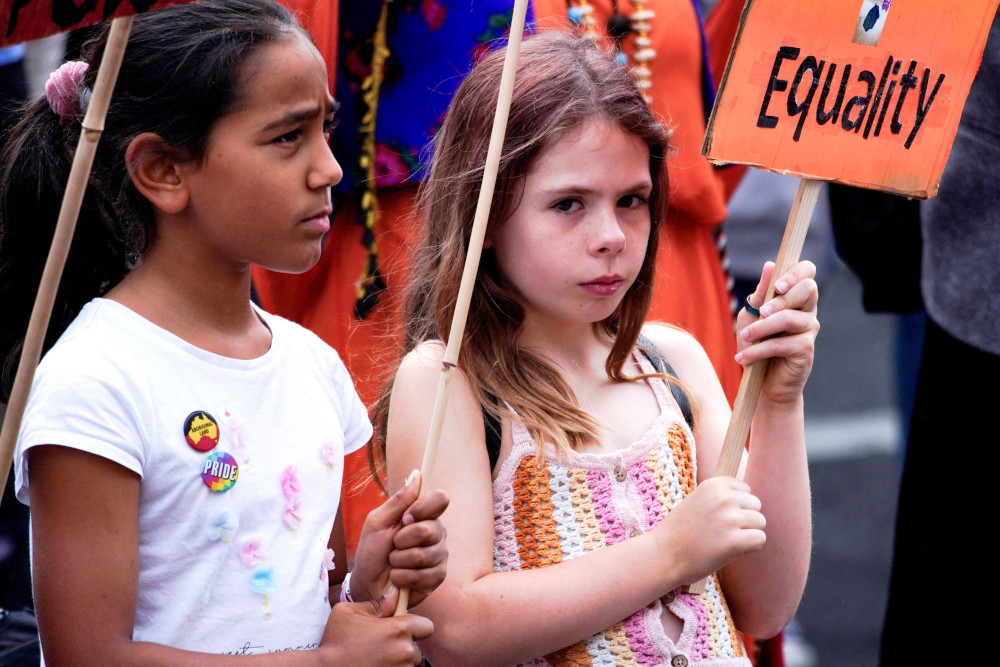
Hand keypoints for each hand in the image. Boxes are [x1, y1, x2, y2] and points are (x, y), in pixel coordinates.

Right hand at [316, 587, 433, 664]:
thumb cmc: (336, 641)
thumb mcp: (350, 612)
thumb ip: (377, 604)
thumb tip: (395, 596)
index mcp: (398, 629)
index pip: (427, 626)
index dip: (416, 627)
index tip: (402, 629)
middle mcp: (405, 651)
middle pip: (417, 649)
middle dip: (405, 647)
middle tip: (383, 647)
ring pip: (409, 665)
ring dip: (398, 662)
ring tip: (376, 658)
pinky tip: (375, 666)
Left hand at [351, 470, 449, 606]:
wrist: (367, 584)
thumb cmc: (372, 551)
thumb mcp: (378, 522)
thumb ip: (398, 500)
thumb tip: (417, 474)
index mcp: (424, 515)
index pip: (441, 498)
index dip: (423, 507)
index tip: (406, 517)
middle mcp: (437, 533)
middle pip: (429, 529)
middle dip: (402, 540)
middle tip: (393, 545)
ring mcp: (439, 555)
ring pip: (423, 555)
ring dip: (399, 561)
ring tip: (394, 564)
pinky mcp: (437, 577)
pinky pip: (422, 575)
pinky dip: (402, 577)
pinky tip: (398, 578)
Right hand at [655, 476, 765, 584]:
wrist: (663, 555)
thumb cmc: (680, 531)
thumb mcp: (696, 500)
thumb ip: (719, 496)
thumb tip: (748, 498)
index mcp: (713, 485)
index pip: (745, 490)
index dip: (736, 506)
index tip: (720, 517)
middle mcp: (723, 498)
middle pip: (756, 505)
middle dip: (745, 519)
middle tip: (723, 531)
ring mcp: (730, 519)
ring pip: (760, 522)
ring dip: (747, 533)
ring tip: (725, 541)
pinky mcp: (735, 541)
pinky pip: (760, 539)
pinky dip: (751, 547)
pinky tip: (732, 551)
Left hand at [735, 260, 819, 404]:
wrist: (761, 382)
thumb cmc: (756, 344)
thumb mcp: (751, 315)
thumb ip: (761, 293)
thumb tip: (770, 265)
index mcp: (795, 296)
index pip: (807, 271)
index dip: (795, 273)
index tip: (776, 286)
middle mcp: (807, 309)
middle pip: (808, 288)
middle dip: (781, 299)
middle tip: (761, 312)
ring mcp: (809, 329)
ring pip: (790, 318)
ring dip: (762, 327)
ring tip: (745, 337)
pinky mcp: (806, 349)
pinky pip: (781, 344)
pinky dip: (758, 350)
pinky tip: (743, 358)